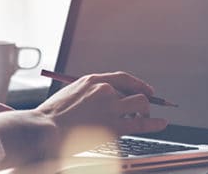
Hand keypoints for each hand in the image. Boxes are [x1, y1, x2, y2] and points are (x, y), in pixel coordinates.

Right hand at [36, 72, 168, 135]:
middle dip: (142, 101)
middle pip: (134, 92)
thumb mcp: (69, 95)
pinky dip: (155, 123)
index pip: (122, 78)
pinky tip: (161, 124)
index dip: (137, 84)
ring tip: (145, 119)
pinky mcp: (113, 126)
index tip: (145, 90)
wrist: (46, 129)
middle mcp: (104, 90)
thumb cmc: (50, 117)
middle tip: (143, 110)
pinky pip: (141, 123)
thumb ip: (86, 95)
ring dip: (145, 112)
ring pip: (140, 105)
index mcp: (92, 80)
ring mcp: (110, 107)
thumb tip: (97, 102)